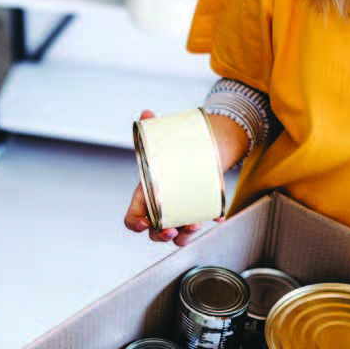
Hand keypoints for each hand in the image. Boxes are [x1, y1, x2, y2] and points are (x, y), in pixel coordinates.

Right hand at [124, 110, 224, 246]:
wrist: (198, 151)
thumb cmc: (173, 152)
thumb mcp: (162, 141)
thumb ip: (152, 128)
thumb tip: (146, 113)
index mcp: (146, 196)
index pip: (133, 218)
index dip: (135, 224)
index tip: (144, 224)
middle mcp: (161, 210)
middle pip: (155, 232)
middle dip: (163, 235)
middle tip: (173, 229)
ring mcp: (179, 213)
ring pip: (178, 235)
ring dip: (185, 235)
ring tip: (196, 223)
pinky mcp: (197, 212)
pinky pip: (201, 223)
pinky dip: (209, 221)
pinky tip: (217, 215)